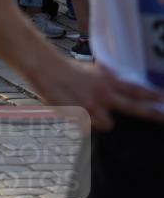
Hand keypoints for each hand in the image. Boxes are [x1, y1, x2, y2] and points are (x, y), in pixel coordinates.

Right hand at [31, 60, 163, 131]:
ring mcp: (92, 106)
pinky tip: (75, 114)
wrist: (46, 69)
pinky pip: (87, 129)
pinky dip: (83, 125)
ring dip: (101, 122)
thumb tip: (116, 78)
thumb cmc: (67, 69)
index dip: (152, 95)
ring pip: (108, 125)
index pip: (135, 89)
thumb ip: (107, 78)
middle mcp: (104, 94)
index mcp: (108, 81)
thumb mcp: (92, 71)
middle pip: (133, 108)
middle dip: (151, 114)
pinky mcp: (79, 116)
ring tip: (89, 112)